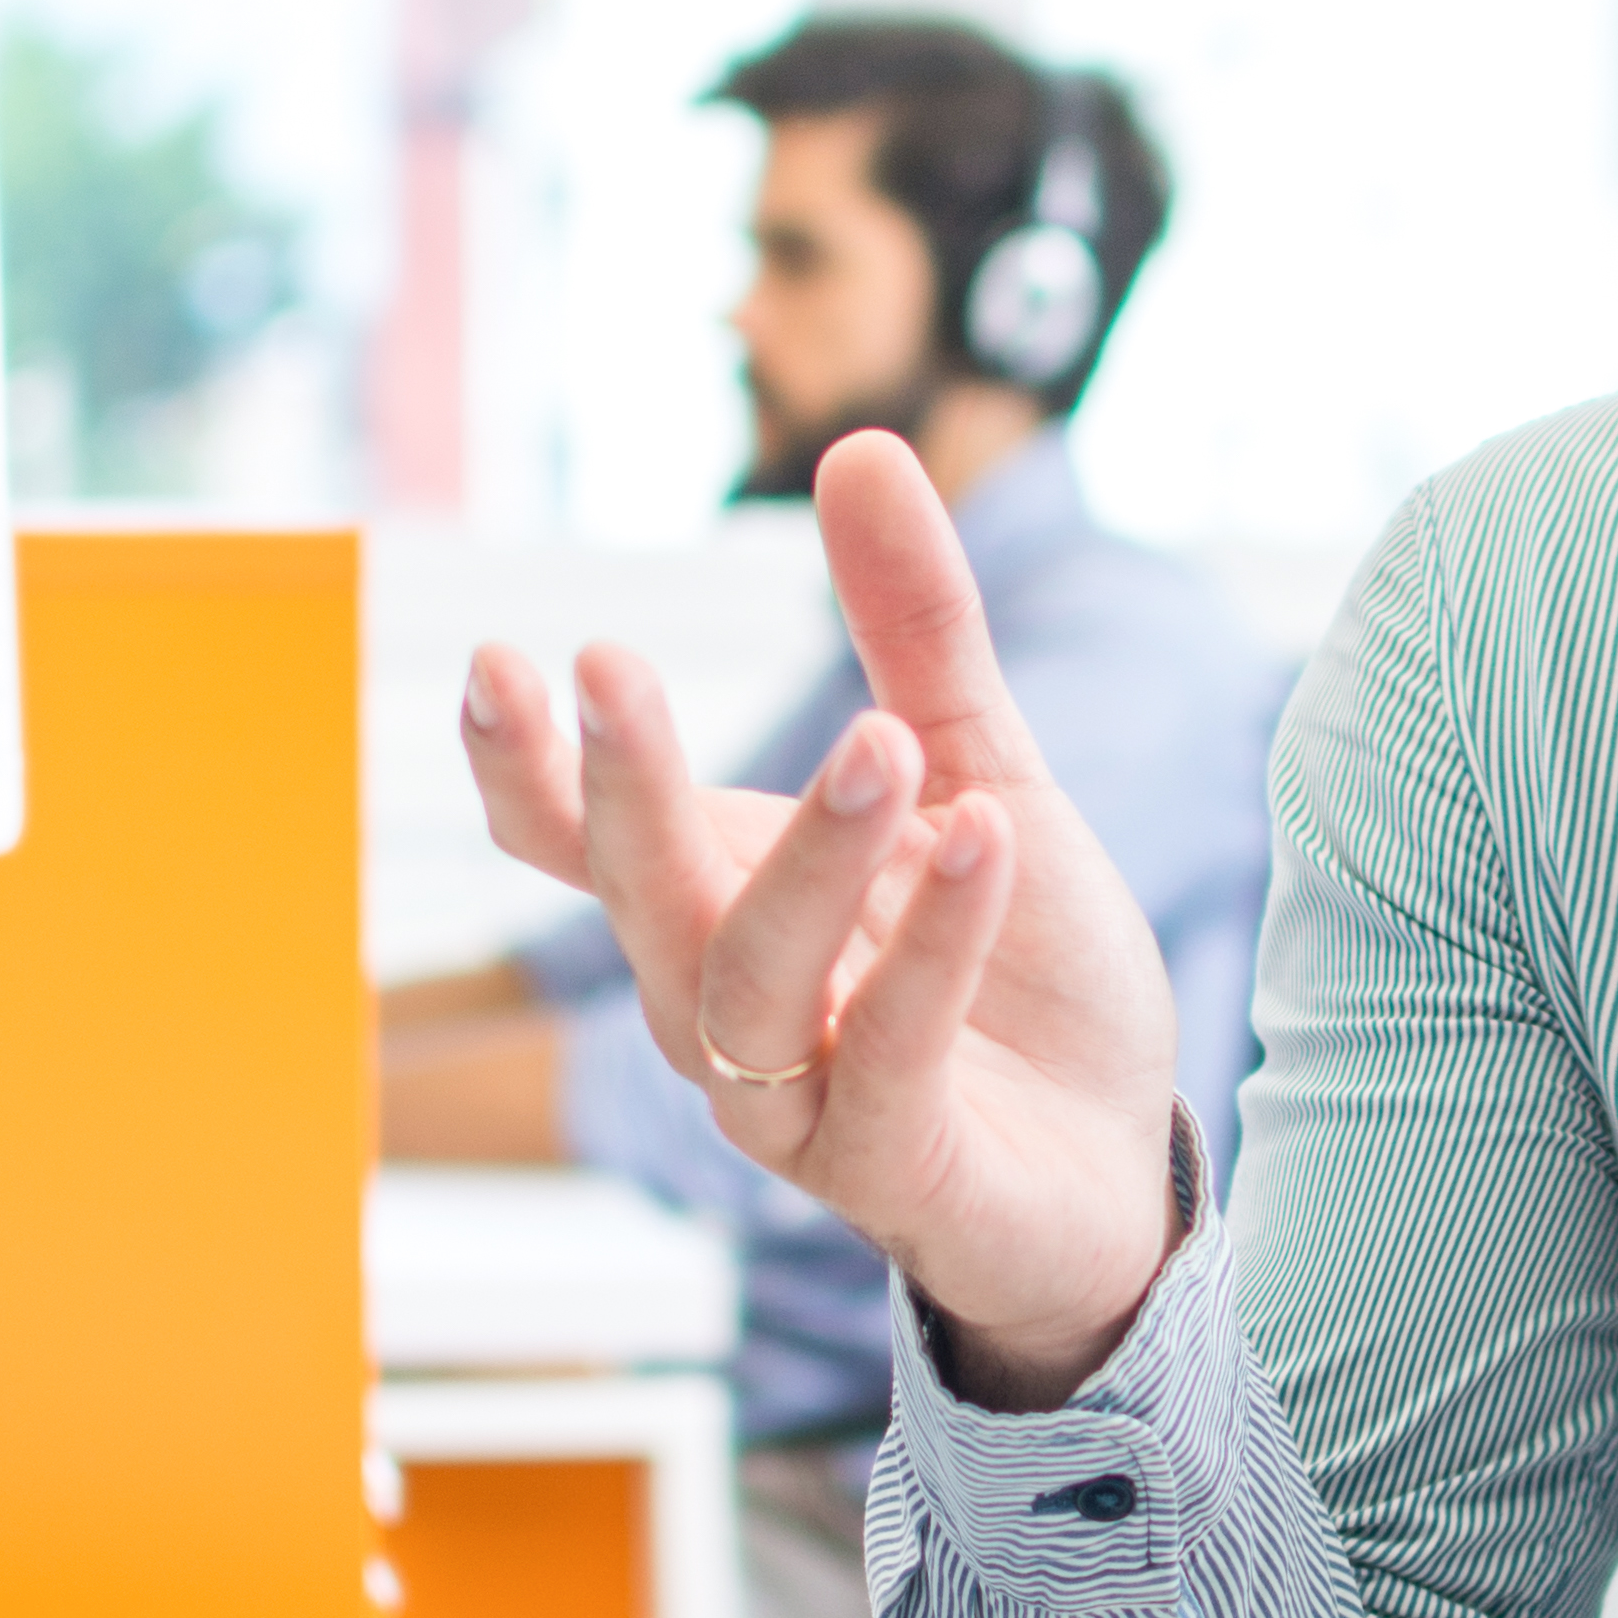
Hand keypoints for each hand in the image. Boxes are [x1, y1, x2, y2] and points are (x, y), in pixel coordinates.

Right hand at [457, 432, 1187, 1405]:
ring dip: (804, 858)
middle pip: (639, 901)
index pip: (577, 844)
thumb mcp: (979, 770)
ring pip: (744, 985)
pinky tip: (979, 842)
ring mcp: (796, 1105)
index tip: (500, 663)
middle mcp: (724, 1008)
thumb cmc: (1020, 977)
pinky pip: (885, 1058)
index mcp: (717, 905)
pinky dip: (927, 949)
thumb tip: (861, 446)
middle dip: (620, 789)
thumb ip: (918, 629)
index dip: (524, 769)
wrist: (1117, 1166)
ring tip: (886, 746)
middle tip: (608, 662)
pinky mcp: (894, 1170)